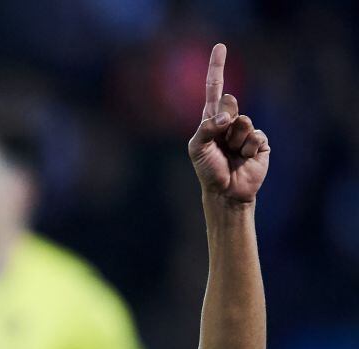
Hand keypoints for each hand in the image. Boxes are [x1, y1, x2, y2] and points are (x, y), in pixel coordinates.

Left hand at [188, 44, 269, 205]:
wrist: (226, 191)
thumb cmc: (208, 169)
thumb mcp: (197, 148)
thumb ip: (207, 128)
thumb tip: (227, 116)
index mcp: (211, 119)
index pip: (214, 88)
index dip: (217, 67)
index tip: (220, 46)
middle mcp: (229, 121)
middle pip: (230, 103)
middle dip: (224, 121)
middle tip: (221, 140)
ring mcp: (245, 131)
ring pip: (243, 122)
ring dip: (235, 140)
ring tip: (232, 154)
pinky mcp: (260, 142)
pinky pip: (256, 136)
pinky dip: (248, 148)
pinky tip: (245, 159)